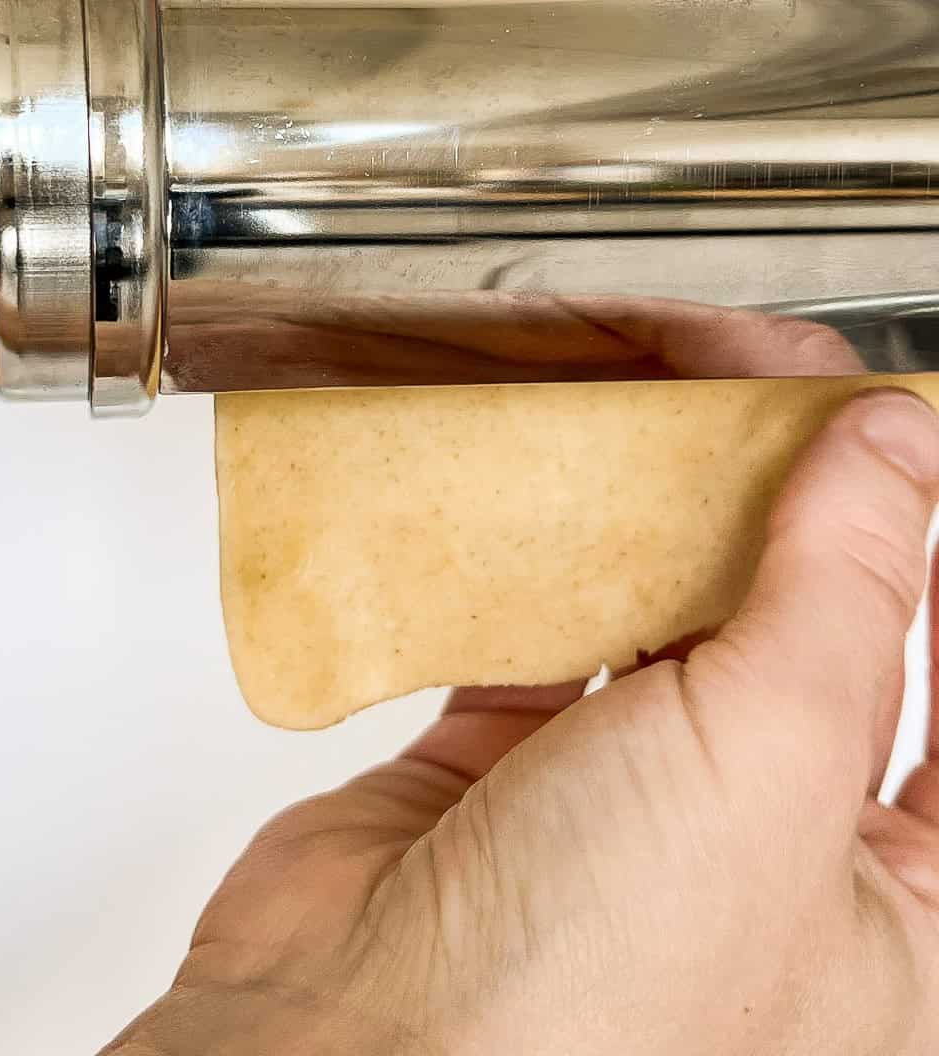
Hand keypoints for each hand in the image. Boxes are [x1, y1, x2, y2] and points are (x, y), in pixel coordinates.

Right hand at [107, 389, 938, 1053]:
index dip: (938, 567)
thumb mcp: (773, 770)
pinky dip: (545, 563)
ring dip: (664, 528)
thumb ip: (840, 588)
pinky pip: (546, 635)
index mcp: (894, 921)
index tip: (908, 451)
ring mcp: (630, 816)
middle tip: (775, 408)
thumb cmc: (582, 1013)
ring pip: (671, 626)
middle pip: (810, 646)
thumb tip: (894, 447)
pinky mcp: (507, 775)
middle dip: (795, 521)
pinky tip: (559, 498)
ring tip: (673, 424)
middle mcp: (766, 867)